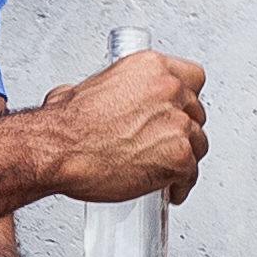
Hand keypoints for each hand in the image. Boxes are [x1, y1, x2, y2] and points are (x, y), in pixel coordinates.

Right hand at [40, 45, 204, 205]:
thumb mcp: (86, 87)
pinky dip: (181, 184)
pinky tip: (168, 189)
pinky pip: (191, 174)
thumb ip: (108, 87)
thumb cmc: (67, 125)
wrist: (58, 150)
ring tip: (166, 170)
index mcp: (150, 68)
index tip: (179, 110)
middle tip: (166, 144)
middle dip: (183, 130)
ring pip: (198, 143)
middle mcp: (169, 90)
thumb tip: (102, 94)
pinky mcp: (179, 157)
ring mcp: (177, 124)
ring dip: (184, 157)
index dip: (185, 98)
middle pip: (196, 112)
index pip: (192, 78)